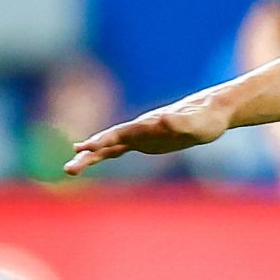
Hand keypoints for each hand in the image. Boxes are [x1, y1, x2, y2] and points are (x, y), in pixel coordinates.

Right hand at [63, 92, 233, 174]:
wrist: (211, 111)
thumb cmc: (206, 118)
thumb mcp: (196, 123)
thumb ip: (180, 122)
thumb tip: (163, 120)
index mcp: (148, 124)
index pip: (120, 133)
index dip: (102, 140)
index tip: (83, 148)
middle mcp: (139, 128)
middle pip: (108, 141)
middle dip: (88, 154)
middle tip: (69, 169)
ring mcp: (140, 135)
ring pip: (109, 146)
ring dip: (90, 156)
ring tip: (70, 169)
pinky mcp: (145, 141)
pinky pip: (119, 149)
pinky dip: (104, 153)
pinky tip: (91, 156)